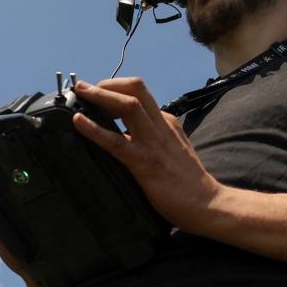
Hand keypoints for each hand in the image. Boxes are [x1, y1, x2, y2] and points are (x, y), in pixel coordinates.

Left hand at [72, 78, 223, 235]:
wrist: (206, 203)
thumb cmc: (187, 182)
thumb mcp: (172, 148)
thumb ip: (154, 138)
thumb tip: (126, 134)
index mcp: (166, 122)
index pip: (140, 94)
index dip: (116, 89)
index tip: (98, 93)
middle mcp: (160, 125)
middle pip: (135, 89)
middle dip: (108, 83)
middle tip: (85, 87)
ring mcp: (153, 142)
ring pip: (128, 105)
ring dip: (101, 95)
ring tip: (81, 92)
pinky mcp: (144, 162)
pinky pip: (116, 141)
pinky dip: (94, 128)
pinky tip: (79, 122)